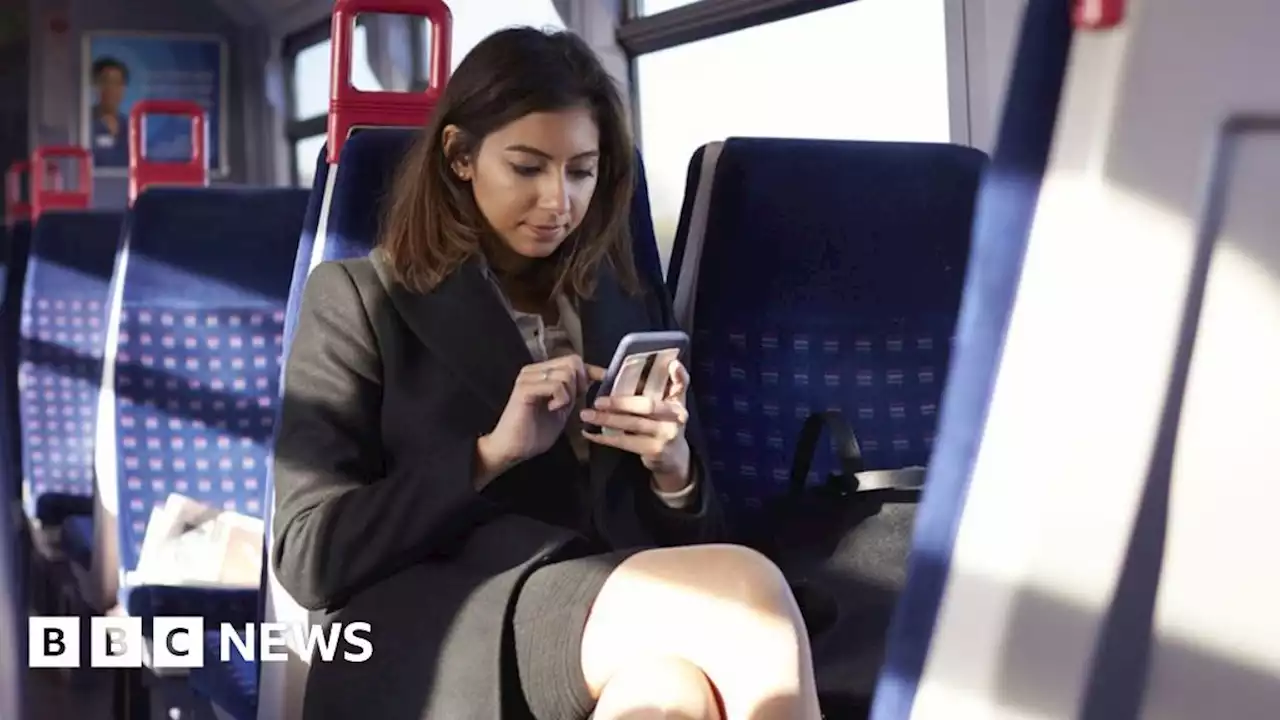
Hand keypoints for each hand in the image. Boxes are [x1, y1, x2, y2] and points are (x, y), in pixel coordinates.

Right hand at [478, 355, 605, 478]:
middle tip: (571, 402)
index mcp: (543, 373)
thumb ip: (574, 392)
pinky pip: (555, 385)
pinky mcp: (525, 388)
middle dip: (579, 383)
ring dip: (569, 394)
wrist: (513, 449)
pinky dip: (560, 399)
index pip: (573, 360)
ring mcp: (528, 377)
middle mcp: (535, 370)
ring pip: (566, 373)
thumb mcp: (563, 408)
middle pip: (572, 362)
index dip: (592, 370)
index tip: (605, 379)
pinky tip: (552, 408)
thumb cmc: (535, 432)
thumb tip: (594, 379)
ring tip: (557, 407)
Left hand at [580, 358, 692, 491]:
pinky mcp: (655, 450)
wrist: (674, 458)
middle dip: (620, 403)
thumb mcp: (668, 406)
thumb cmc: (664, 424)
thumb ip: (662, 387)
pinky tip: (590, 434)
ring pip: (633, 424)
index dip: (679, 375)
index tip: (672, 364)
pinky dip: (605, 438)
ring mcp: (666, 435)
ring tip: (587, 415)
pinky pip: (625, 442)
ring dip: (607, 420)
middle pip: (648, 406)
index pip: (683, 384)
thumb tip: (646, 366)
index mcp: (678, 401)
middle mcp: (677, 417)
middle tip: (598, 401)